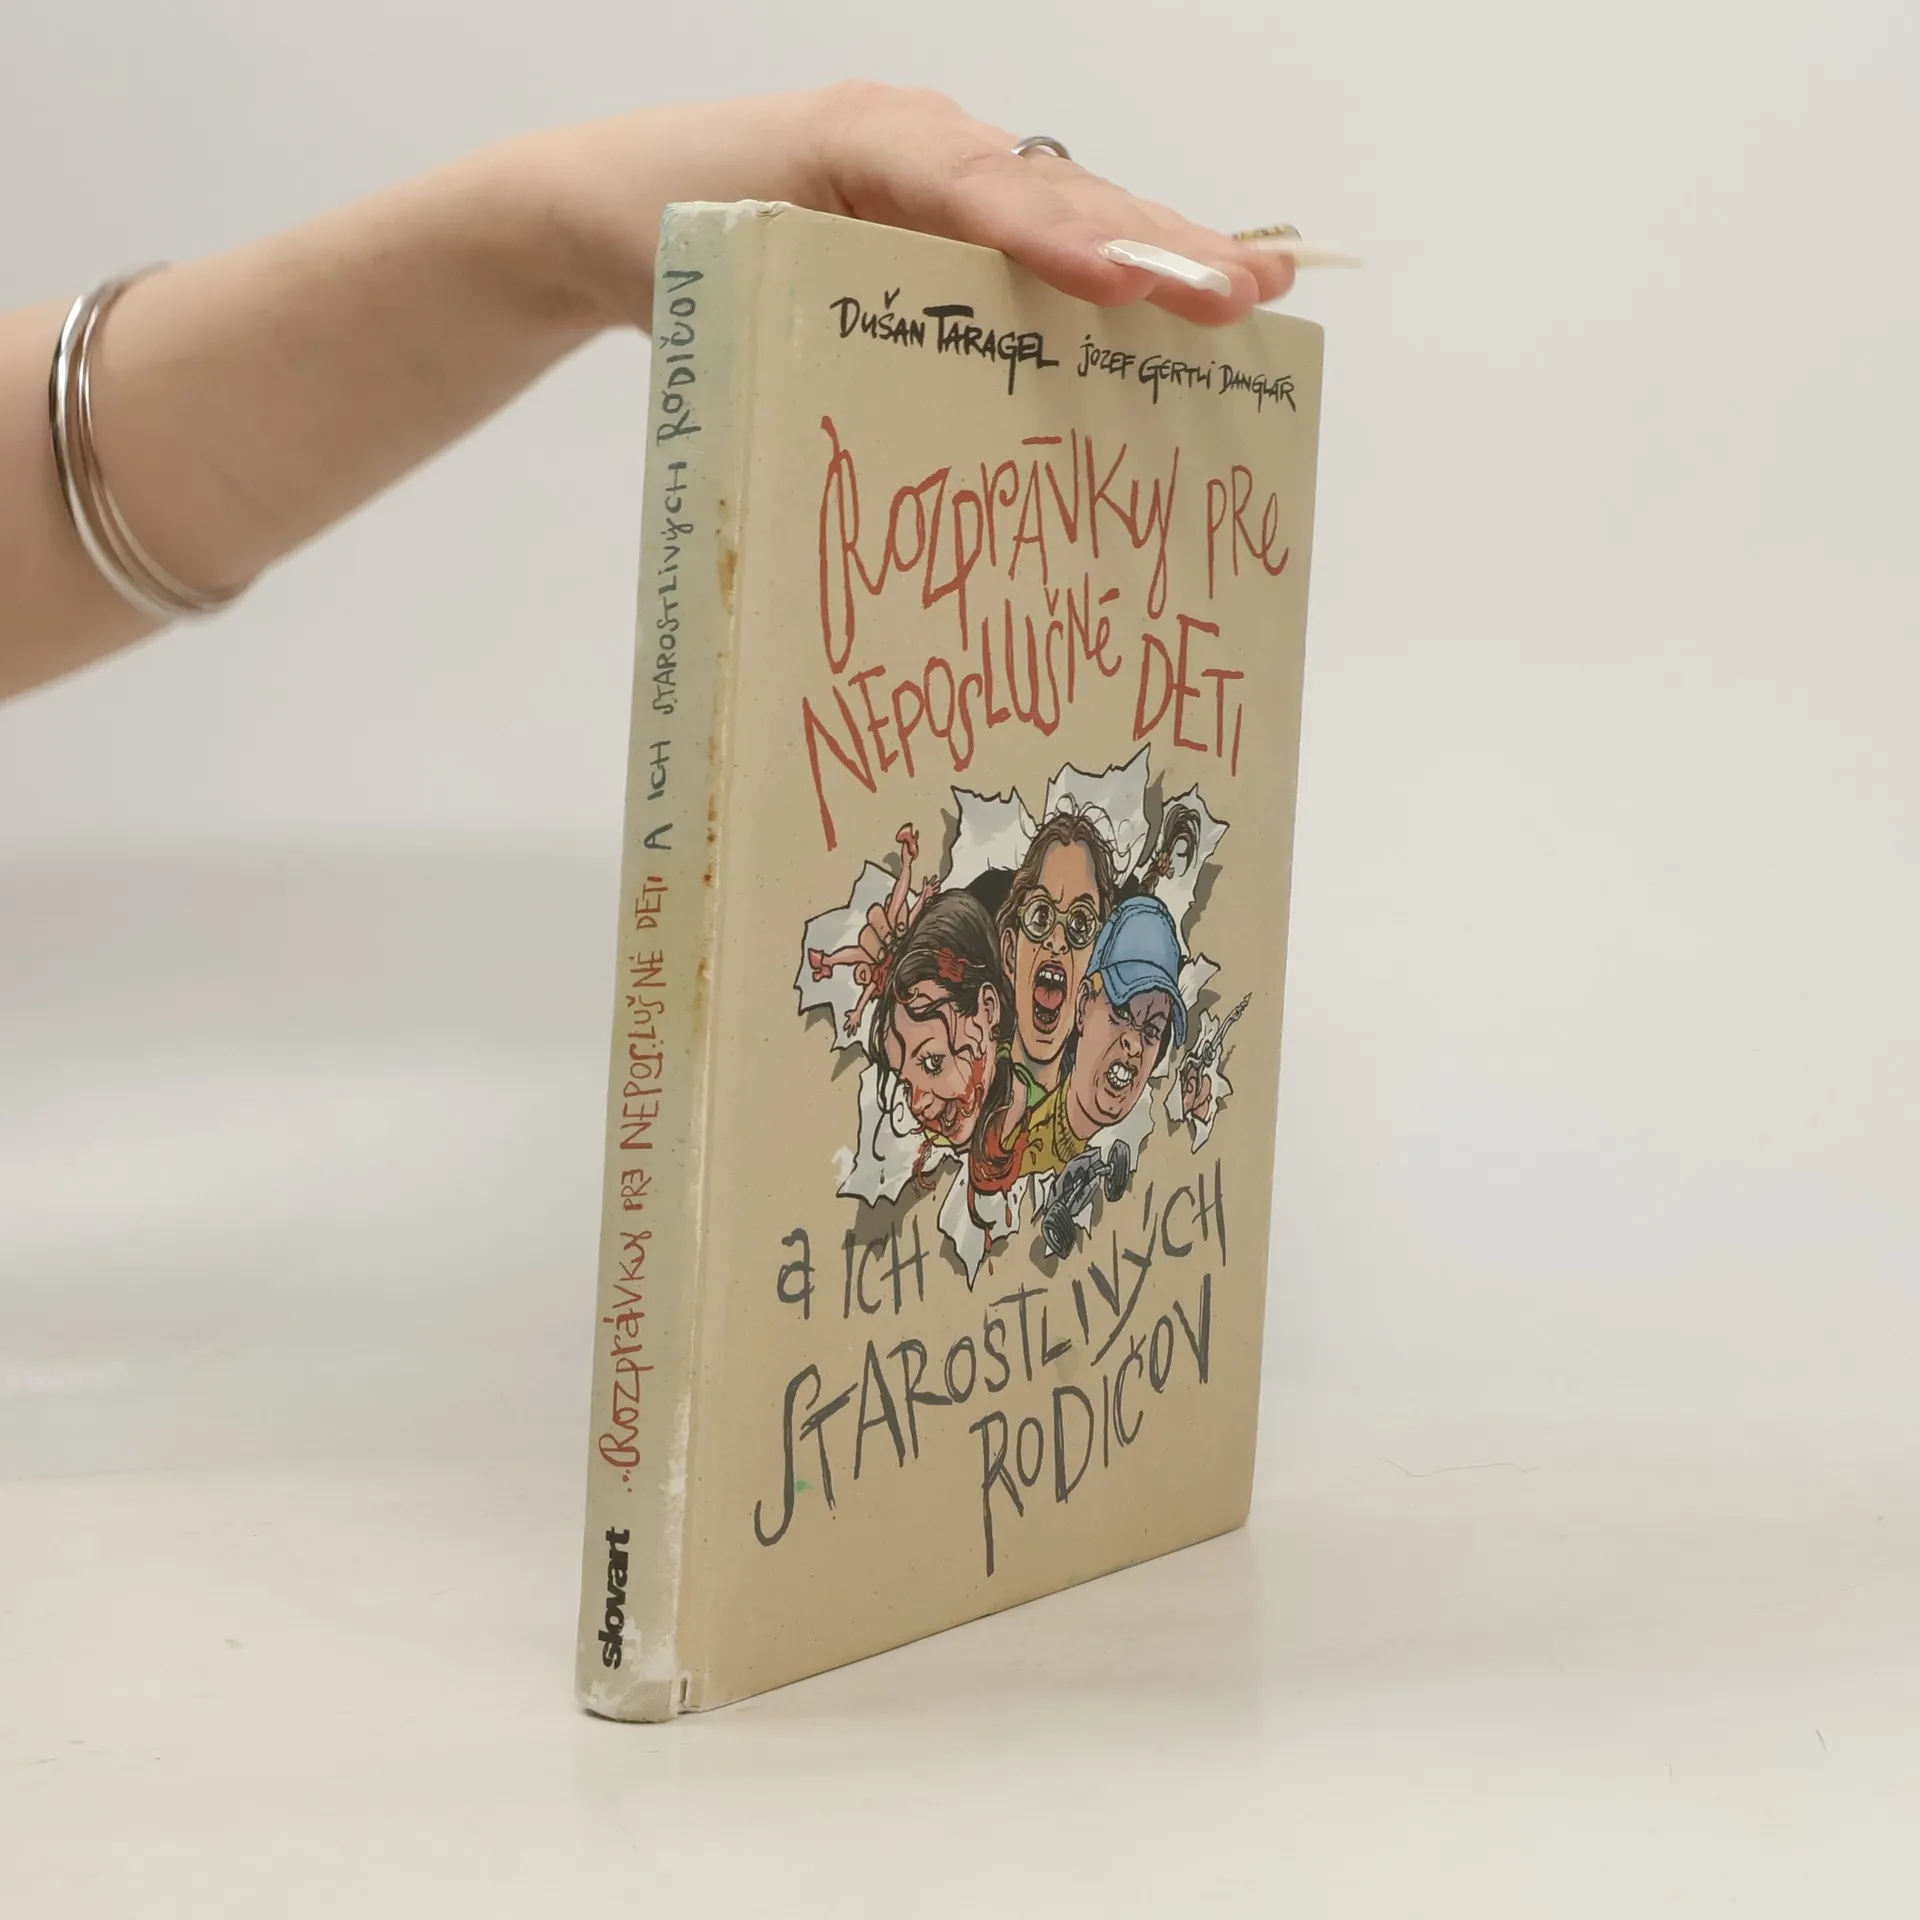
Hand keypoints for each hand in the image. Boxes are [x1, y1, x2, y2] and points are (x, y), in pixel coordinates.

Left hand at [527, 85, 1293, 330]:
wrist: (602, 206)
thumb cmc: (654, 230)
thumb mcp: (711, 261)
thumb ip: (793, 304)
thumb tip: (892, 406)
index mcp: (865, 143)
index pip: (973, 190)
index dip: (1052, 238)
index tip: (1118, 282)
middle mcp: (921, 148)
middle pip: (1056, 191)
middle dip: (1154, 242)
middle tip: (1241, 291)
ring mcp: (938, 181)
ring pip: (1068, 208)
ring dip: (1162, 252)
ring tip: (1253, 288)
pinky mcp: (941, 223)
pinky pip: (1040, 240)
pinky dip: (1113, 273)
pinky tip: (1177, 301)